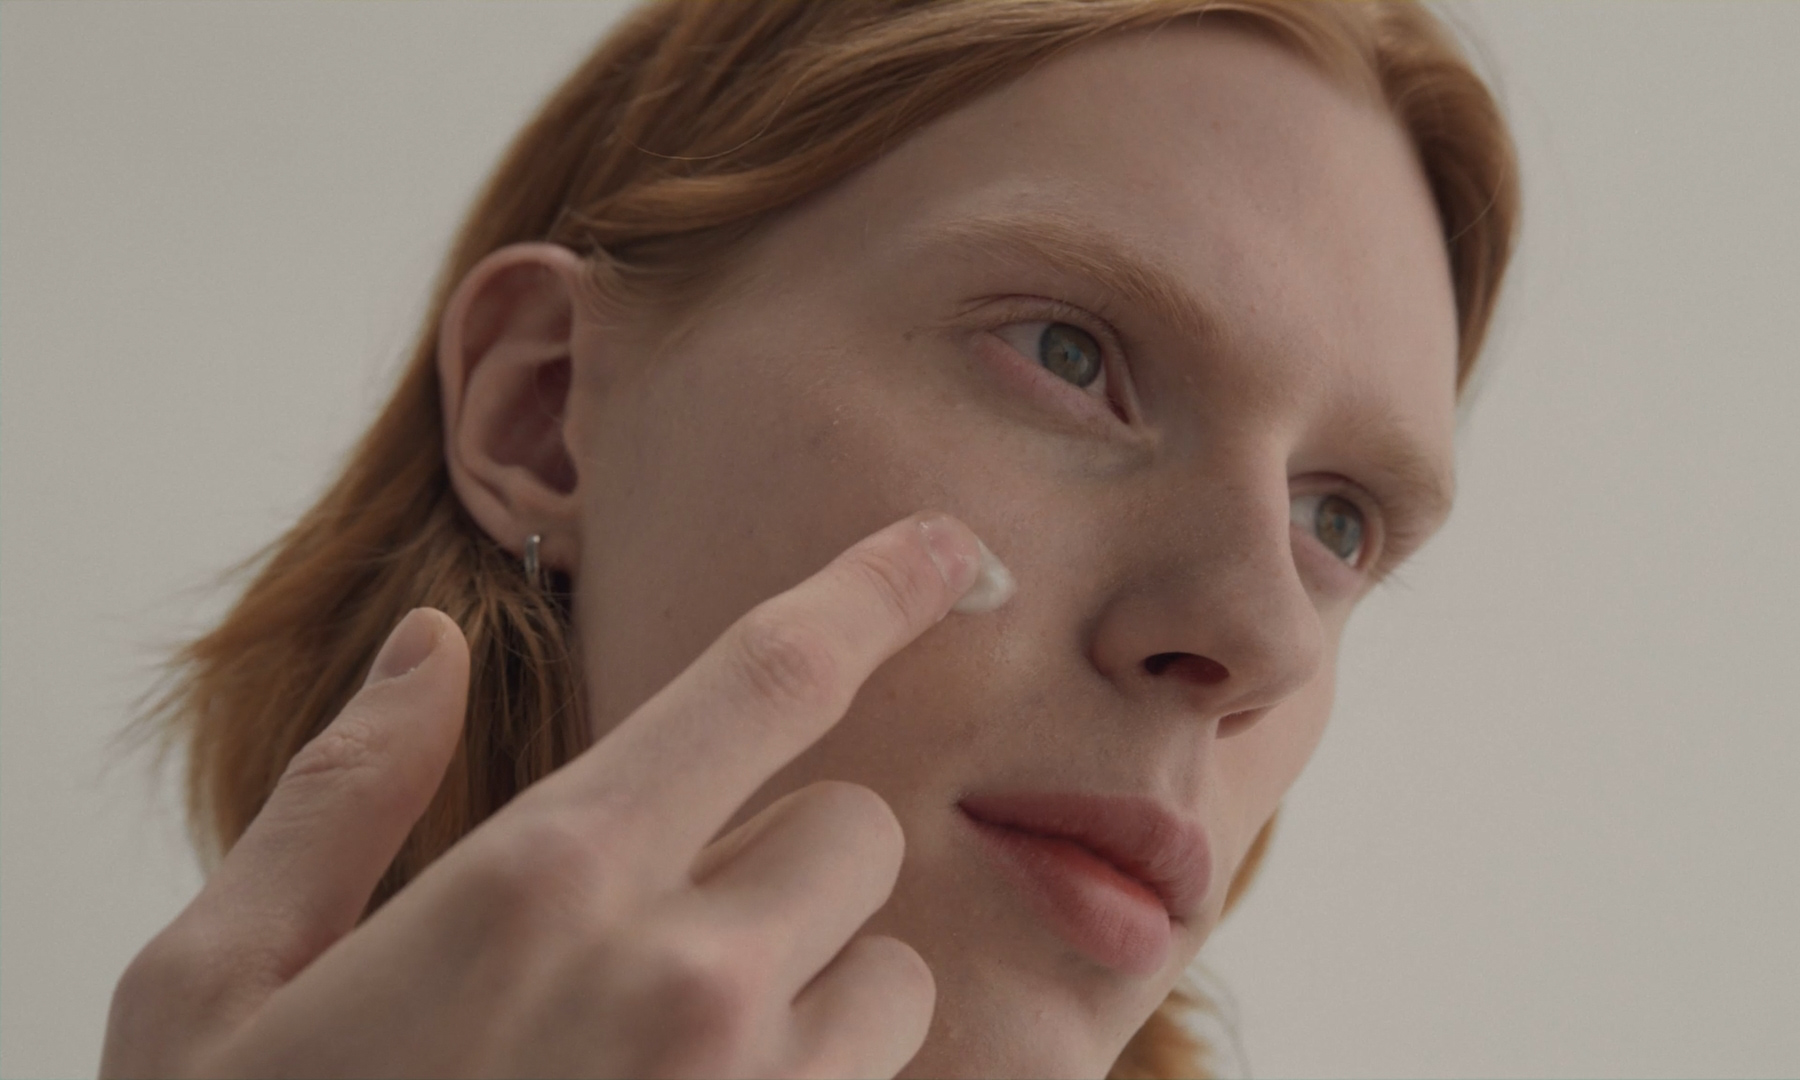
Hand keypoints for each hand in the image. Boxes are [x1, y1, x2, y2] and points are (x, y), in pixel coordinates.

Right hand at [101, 511, 998, 1078]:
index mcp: (546, 883)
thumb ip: (340, 796)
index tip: (945, 548)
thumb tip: (421, 650)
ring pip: (890, 979)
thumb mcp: (218, 987)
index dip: (872, 590)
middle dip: (780, 860)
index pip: (768, 679)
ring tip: (664, 1066)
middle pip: (853, 834)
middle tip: (653, 934)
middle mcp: (686, 985)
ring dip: (810, 993)